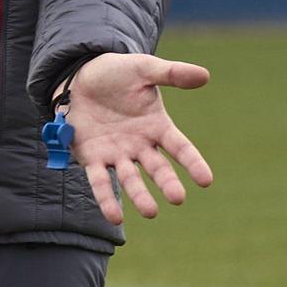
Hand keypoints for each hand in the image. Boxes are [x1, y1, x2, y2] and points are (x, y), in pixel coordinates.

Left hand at [64, 54, 213, 225]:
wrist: (80, 76)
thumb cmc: (117, 73)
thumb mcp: (144, 69)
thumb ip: (172, 73)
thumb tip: (205, 75)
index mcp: (157, 126)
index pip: (180, 148)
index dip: (192, 163)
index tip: (206, 180)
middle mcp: (139, 145)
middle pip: (157, 168)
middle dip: (167, 183)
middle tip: (177, 198)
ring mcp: (116, 154)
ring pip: (130, 178)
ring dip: (139, 195)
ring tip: (150, 212)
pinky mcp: (92, 157)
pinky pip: (100, 181)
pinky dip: (106, 198)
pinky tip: (114, 217)